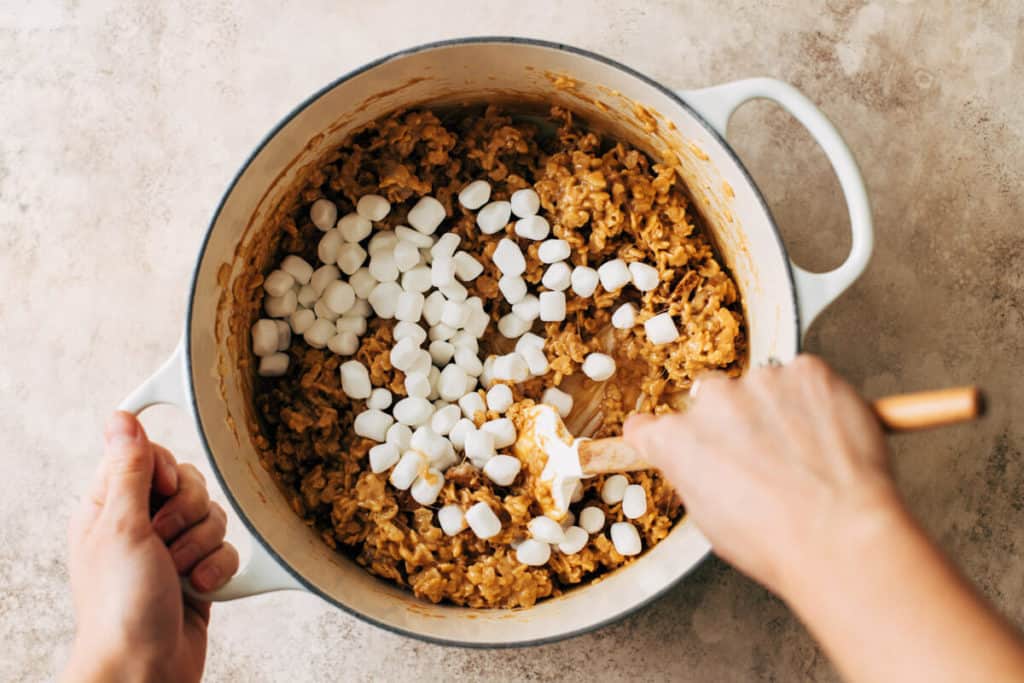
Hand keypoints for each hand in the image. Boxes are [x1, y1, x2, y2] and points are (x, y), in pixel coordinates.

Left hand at [63, 412, 238, 682]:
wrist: (145, 670)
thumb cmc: (121, 608)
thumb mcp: (122, 528)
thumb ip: (129, 469)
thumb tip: (121, 418)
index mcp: (110, 507)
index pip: (152, 457)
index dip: (167, 473)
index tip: (163, 494)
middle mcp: (141, 525)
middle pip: (192, 485)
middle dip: (191, 515)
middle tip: (165, 541)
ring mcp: (172, 551)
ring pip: (215, 517)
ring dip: (203, 546)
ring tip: (178, 572)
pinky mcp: (198, 573)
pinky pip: (228, 550)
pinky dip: (218, 570)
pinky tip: (199, 589)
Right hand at [623, 354, 897, 595]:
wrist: (842, 536)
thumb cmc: (776, 542)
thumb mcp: (710, 522)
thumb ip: (696, 478)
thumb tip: (703, 468)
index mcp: (677, 440)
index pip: (651, 426)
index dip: (667, 437)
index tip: (681, 442)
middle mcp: (712, 400)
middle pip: (712, 397)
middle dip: (732, 420)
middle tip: (763, 456)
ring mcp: (761, 381)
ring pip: (763, 387)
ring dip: (776, 409)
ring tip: (804, 453)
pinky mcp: (808, 372)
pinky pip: (805, 378)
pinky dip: (815, 399)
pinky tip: (827, 437)